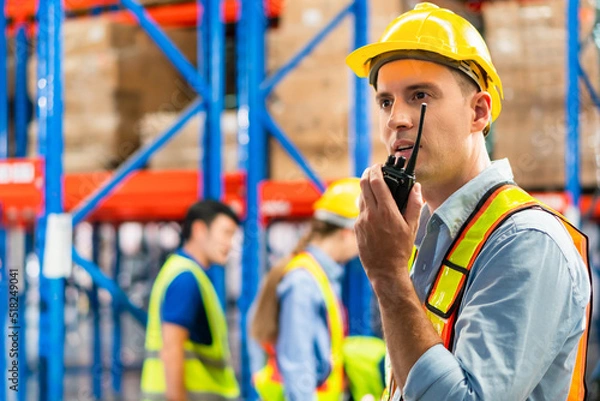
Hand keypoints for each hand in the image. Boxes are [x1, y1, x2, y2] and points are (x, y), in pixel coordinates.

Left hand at [355, 165, 422, 286]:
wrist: (385, 270)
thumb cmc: (401, 249)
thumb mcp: (412, 227)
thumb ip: (414, 205)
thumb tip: (416, 187)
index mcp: (386, 212)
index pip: (375, 182)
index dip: (375, 170)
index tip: (379, 166)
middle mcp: (371, 214)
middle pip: (363, 184)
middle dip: (367, 174)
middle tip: (374, 171)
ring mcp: (361, 220)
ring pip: (360, 196)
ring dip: (366, 189)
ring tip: (376, 190)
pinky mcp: (356, 227)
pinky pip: (360, 210)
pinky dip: (366, 204)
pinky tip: (374, 210)